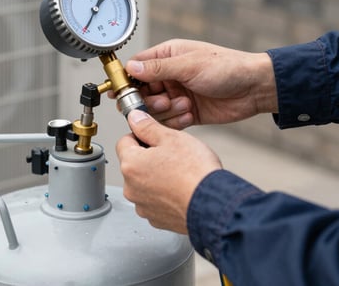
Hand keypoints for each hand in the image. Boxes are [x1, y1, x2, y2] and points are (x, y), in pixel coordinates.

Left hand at [116, 109, 221, 233]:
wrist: (214, 205)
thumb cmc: (195, 173)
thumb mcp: (172, 137)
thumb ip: (148, 126)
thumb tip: (135, 119)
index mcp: (131, 165)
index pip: (124, 141)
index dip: (141, 135)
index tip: (154, 137)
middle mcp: (131, 188)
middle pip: (134, 164)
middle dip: (149, 157)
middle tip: (173, 155)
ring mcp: (143, 206)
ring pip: (144, 184)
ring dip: (156, 177)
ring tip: (179, 174)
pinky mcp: (156, 219)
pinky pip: (155, 201)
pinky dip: (165, 195)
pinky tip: (181, 190)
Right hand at [124, 39, 277, 128]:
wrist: (255, 88)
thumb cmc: (227, 67)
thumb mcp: (189, 65)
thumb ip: (158, 68)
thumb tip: (131, 66)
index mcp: (168, 57)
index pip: (137, 67)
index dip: (127, 81)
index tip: (121, 93)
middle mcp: (170, 76)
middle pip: (142, 92)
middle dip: (149, 100)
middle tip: (163, 101)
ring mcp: (178, 94)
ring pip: (155, 110)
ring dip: (166, 111)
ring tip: (185, 106)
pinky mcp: (187, 112)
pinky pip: (170, 122)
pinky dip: (176, 122)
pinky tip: (191, 115)